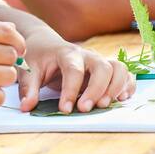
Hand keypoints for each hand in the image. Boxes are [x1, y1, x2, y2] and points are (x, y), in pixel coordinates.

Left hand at [17, 25, 134, 113]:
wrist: (47, 44)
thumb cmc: (38, 58)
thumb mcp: (29, 70)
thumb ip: (29, 88)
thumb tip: (26, 107)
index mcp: (67, 53)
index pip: (73, 70)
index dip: (71, 90)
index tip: (65, 109)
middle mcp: (87, 56)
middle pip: (102, 67)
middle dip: (97, 89)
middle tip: (85, 109)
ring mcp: (99, 61)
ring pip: (119, 68)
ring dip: (116, 87)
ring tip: (104, 105)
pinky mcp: (107, 70)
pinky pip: (125, 74)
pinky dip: (128, 86)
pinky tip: (121, 99)